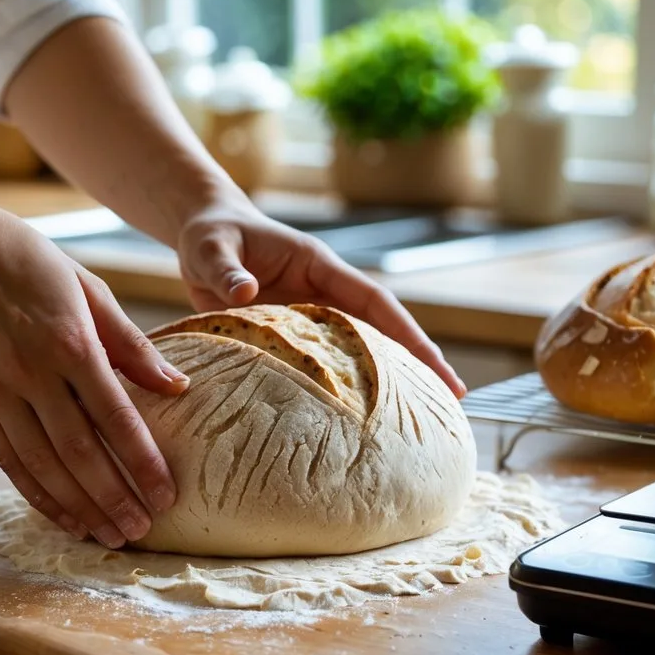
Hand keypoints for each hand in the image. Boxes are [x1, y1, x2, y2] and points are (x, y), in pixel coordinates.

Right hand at [0, 204, 186, 547]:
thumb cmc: (26, 258)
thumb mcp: (90, 288)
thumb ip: (132, 344)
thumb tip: (177, 387)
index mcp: (70, 342)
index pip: (115, 417)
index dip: (143, 463)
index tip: (168, 495)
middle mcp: (30, 373)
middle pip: (79, 454)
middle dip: (114, 498)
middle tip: (142, 531)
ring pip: (42, 466)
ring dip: (78, 507)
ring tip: (109, 536)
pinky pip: (8, 459)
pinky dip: (37, 493)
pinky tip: (62, 515)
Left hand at [176, 192, 466, 397]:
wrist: (202, 236)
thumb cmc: (209, 235)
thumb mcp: (210, 248)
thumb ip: (226, 270)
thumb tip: (247, 292)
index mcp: (318, 265)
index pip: (373, 300)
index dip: (406, 331)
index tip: (434, 363)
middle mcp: (323, 291)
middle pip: (382, 328)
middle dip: (418, 359)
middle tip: (452, 399)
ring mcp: (312, 314)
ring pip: (361, 348)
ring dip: (389, 377)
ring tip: (421, 416)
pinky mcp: (294, 334)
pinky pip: (327, 362)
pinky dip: (347, 386)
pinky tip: (358, 419)